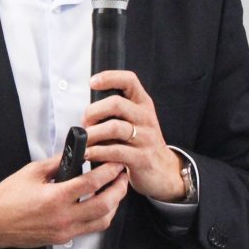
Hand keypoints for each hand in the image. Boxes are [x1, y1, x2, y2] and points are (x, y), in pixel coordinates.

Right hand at [0, 156, 128, 248]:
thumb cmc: (8, 198)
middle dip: (119, 188)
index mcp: (55, 198)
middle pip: (105, 205)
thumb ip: (57, 162)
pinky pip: (90, 229)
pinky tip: (102, 204)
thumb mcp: (32, 172)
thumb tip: (76, 153)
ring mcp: (65, 231)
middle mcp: (63, 217)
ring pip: (102, 221)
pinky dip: (102, 216)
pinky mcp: (63, 238)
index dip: (108, 171)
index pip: (91, 184)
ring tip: (116, 188)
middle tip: (122, 174)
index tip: (115, 162)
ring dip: (114, 204)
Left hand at [83, 70, 187, 202]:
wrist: (163, 170)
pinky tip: (89, 154)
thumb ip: (115, 113)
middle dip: (93, 112)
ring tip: (84, 141)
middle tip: (85, 123)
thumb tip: (87, 113)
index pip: (129, 80)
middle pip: (116, 104)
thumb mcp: (134, 121)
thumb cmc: (141, 143)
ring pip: (114, 128)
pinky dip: (97, 152)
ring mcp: (145, 138)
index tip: (92, 82)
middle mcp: (145, 117)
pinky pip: (115, 151)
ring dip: (93, 134)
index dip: (109, 77)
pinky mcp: (141, 157)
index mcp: (143, 104)